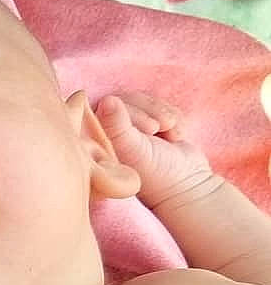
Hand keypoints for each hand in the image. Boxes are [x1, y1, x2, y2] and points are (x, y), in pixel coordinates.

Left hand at [95, 91, 215, 210]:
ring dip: (162, 113)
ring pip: (143, 100)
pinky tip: (175, 137)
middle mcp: (108, 137)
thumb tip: (108, 99)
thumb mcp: (134, 149)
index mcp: (96, 143)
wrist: (187, 185)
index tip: (149, 129)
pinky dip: (172, 117)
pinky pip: (158, 105)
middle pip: (126, 99)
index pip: (104, 106)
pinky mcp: (148, 127)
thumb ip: (118, 126)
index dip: (129, 111)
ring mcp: (128, 132)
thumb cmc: (155, 173)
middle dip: (149, 111)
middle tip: (158, 129)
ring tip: (170, 134)